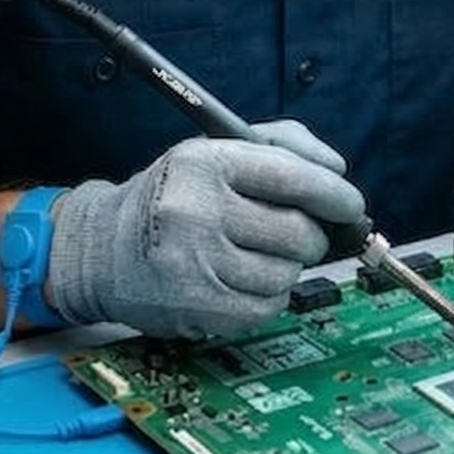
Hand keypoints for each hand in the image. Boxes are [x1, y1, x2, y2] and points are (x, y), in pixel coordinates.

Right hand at [45, 120, 367, 338]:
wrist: (102, 250)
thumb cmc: (172, 196)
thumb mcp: (213, 152)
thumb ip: (279, 147)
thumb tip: (336, 172)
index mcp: (205, 162)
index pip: (292, 177)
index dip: (333, 195)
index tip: (351, 205)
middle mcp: (197, 210)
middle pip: (298, 231)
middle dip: (310, 236)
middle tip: (298, 234)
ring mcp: (196, 263)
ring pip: (287, 273)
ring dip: (286, 267)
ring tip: (256, 255)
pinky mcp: (197, 307)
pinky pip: (268, 307)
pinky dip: (268, 297)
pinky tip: (242, 281)